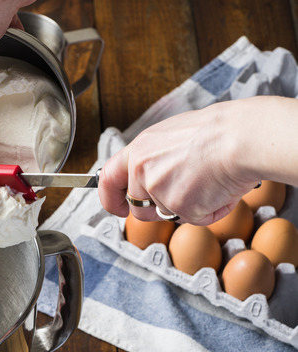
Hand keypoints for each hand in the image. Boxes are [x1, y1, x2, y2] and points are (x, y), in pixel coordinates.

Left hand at [97, 99, 272, 224]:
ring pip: (169, 215)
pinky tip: (220, 189)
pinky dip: (211, 210)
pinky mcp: (179, 206)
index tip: (118, 208)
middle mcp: (142, 170)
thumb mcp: (172, 136)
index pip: (108, 180)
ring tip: (209, 182)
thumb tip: (151, 175)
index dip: (110, 199)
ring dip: (188, 207)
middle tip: (186, 193)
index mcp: (139, 150)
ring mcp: (159, 190)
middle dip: (159, 210)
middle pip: (139, 208)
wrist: (243, 137)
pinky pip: (195, 218)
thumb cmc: (218, 132)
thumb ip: (154, 158)